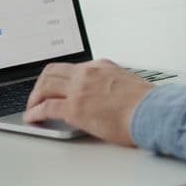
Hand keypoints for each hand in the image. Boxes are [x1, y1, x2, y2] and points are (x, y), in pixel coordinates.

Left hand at [24, 60, 152, 145]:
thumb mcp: (129, 84)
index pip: (73, 67)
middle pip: (52, 72)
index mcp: (102, 66)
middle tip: (37, 96)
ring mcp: (79, 89)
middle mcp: (88, 73)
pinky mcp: (74, 108)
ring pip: (45, 85)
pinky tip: (33, 118)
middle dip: (41, 84)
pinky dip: (35, 112)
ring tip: (32, 108)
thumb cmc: (148, 105)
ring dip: (34, 97)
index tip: (55, 85)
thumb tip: (109, 96)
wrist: (153, 112)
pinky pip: (46, 107)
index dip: (59, 77)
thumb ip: (113, 85)